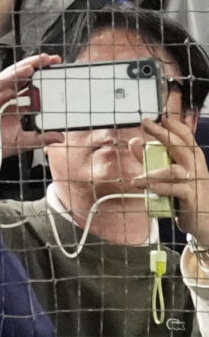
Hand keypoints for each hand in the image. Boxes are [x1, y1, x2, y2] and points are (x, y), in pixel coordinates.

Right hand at [0, 53, 58, 165]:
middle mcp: (5, 99)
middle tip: (55, 61)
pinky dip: (14, 73)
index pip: (34, 93)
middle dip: (40, 69)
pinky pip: (1, 80)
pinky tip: (27, 68)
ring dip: (29, 66)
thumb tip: (60, 136)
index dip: (47, 85)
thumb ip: (39, 138)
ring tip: (44, 60)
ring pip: (14, 76)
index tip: (61, 79)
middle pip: (25, 80)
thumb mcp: (19, 142)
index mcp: (15, 109)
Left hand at [140, 115, 208, 243]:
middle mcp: (195, 166)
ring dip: (152, 172)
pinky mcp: (190, 196)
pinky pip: (175, 189)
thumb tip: (134, 141)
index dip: (174, 126)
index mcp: (192, 158)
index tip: (160, 117)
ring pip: (174, 170)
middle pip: (180, 146)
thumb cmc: (183, 193)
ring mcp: (194, 181)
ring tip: (136, 179)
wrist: (202, 219)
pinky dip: (159, 187)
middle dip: (163, 134)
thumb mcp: (166, 173)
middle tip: (146, 124)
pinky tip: (146, 187)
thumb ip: (150, 158)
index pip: (185, 137)